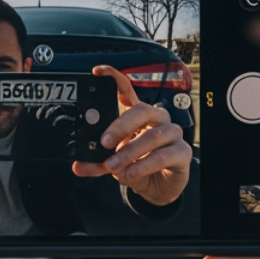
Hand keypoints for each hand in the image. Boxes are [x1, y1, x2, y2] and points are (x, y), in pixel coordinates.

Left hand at [72, 65, 191, 207]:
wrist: (158, 187)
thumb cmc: (138, 166)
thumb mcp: (113, 164)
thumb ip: (96, 163)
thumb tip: (78, 166)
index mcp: (138, 116)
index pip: (128, 90)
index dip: (114, 78)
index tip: (98, 72)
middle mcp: (157, 119)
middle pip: (141, 110)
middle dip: (120, 126)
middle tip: (104, 142)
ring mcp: (172, 134)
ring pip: (152, 136)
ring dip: (129, 153)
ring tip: (114, 166)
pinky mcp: (181, 153)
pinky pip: (162, 156)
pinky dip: (143, 166)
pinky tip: (131, 173)